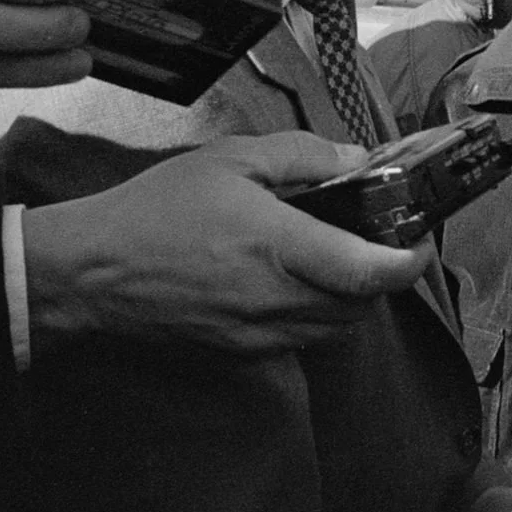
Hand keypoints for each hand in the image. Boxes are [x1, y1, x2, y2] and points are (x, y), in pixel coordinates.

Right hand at [24, 131, 436, 356]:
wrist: (93, 273)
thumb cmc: (157, 209)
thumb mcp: (229, 158)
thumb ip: (301, 156)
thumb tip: (356, 159)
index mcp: (278, 246)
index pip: (368, 272)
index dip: (407, 262)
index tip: (419, 242)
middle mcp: (276, 300)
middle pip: (362, 306)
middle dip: (380, 278)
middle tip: (375, 240)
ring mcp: (259, 335)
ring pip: (335, 330)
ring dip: (350, 301)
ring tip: (335, 260)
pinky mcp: (242, 354)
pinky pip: (300, 342)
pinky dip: (313, 317)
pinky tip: (292, 284)